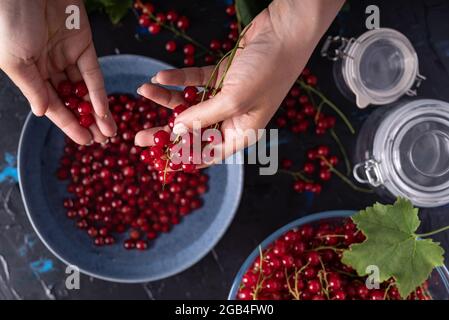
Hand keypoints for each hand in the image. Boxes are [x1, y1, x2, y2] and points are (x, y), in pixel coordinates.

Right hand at [0, 0, 115, 143]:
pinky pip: (92, 73)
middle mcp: (48, 66)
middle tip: (102, 141)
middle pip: (71, 100)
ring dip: (97, 111)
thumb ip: (32, 87)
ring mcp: (66, 55)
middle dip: (87, 121)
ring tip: (109, 132)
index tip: (84, 142)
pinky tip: (104, 111)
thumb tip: (42, 112)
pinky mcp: (83, 44)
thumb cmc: (9, 20)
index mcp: (28, 71)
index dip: (68, 124)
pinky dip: (99, 92)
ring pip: (84, 90)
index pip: (52, 104)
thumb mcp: (15, 60)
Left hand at [134, 0, 342, 163]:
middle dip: (166, 132)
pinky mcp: (221, 75)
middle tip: (139, 137)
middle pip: (194, 131)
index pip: (209, 153)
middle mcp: (233, 117)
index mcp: (242, 132)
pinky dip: (177, 79)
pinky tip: (160, 76)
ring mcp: (226, 95)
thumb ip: (203, 117)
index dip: (184, 158)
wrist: (284, 31)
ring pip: (190, 103)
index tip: (159, 161)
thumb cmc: (268, 71)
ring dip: (166, 99)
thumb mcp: (234, 100)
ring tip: (143, 92)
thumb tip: (177, 131)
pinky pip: (193, 81)